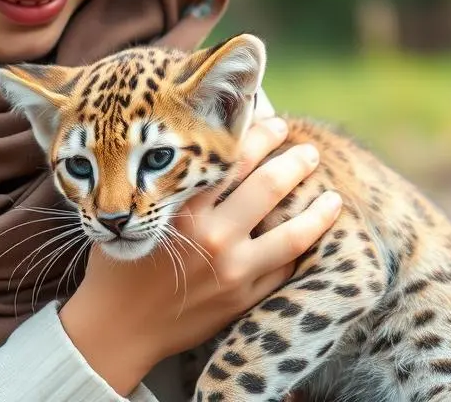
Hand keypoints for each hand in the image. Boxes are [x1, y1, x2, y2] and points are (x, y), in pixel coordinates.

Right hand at [59, 117, 342, 393]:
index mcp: (182, 207)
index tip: (274, 121)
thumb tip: (206, 147)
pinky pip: (284, 268)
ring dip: (319, 210)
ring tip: (333, 197)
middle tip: (308, 150)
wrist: (117, 328)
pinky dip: (301, 250)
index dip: (259, 134)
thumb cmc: (119, 263)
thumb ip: (169, 183)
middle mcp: (212, 236)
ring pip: (293, 233)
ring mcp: (232, 271)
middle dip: (295, 161)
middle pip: (270, 185)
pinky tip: (312, 240)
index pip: (232, 157)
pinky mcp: (243, 298)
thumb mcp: (135, 213)